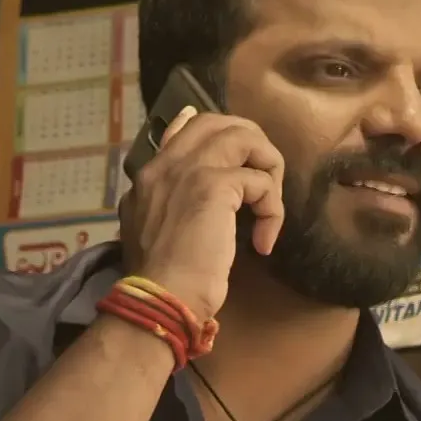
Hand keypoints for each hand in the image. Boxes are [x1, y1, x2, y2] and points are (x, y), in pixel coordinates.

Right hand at [120, 107, 285, 320]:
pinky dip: (272, 210)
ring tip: (269, 205)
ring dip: (268, 167)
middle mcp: (166, 164)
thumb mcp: (151, 234)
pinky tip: (264, 241)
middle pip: (217, 122)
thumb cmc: (160, 279)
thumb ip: (167, 206)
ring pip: (243, 137)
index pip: (182, 129)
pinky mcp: (214, 186)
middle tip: (264, 176)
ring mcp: (189, 171)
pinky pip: (260, 181)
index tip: (235, 144)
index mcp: (149, 177)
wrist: (160, 297)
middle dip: (250, 142)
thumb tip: (190, 197)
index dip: (214, 131)